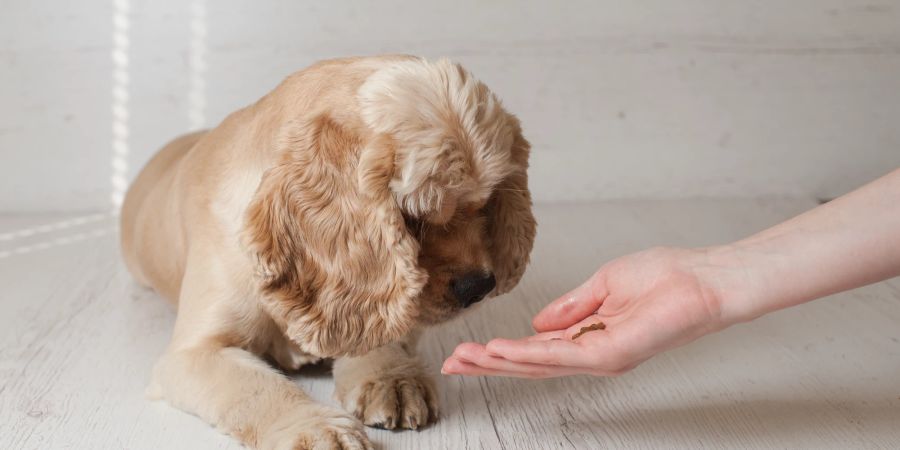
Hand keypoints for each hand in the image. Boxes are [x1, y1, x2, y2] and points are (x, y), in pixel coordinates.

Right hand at [442, 247, 728, 377]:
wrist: (704, 279)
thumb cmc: (667, 278)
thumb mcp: (604, 285)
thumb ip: (570, 306)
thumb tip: (537, 321)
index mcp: (589, 336)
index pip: (536, 349)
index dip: (500, 352)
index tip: (467, 350)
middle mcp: (592, 353)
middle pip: (531, 365)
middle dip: (490, 365)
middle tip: (453, 363)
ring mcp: (602, 356)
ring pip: (540, 365)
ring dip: (499, 362)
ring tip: (466, 358)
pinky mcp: (612, 353)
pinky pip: (562, 356)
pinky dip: (529, 354)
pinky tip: (501, 350)